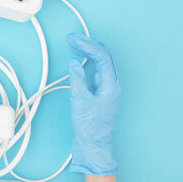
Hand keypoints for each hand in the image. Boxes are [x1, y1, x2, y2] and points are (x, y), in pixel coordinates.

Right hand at [66, 33, 120, 175]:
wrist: (93, 143)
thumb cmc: (89, 125)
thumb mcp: (80, 101)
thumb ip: (77, 79)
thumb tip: (74, 62)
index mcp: (111, 84)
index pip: (102, 56)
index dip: (87, 45)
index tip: (73, 40)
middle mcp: (111, 83)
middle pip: (103, 56)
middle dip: (87, 44)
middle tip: (71, 38)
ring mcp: (106, 86)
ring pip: (100, 61)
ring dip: (87, 51)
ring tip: (73, 44)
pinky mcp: (99, 90)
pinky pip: (95, 69)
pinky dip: (86, 61)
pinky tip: (77, 57)